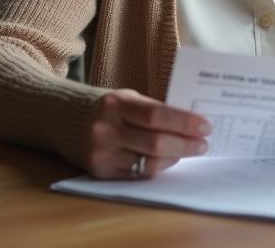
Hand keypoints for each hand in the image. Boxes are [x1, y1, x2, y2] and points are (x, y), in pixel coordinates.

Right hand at [87, 89, 211, 179]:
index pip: (156, 115)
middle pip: (155, 143)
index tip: (205, 127)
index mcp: (115, 104)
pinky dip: (156, 168)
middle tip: (203, 144)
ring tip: (187, 152)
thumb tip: (191, 124)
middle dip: (185, 145)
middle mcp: (105, 130)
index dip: (183, 123)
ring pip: (148, 164)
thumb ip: (155, 110)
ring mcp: (102, 153)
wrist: (69, 121)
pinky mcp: (100, 172)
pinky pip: (137, 175)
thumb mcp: (128, 99)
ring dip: (173, 159)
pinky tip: (167, 161)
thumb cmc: (109, 108)